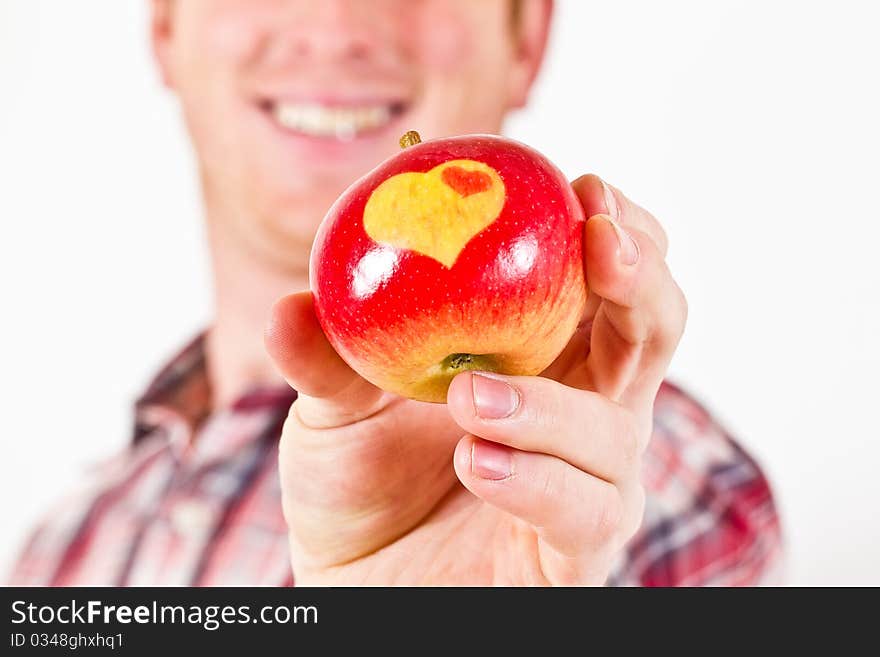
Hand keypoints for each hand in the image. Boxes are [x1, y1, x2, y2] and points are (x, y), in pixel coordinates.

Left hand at [265, 175, 685, 584]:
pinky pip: (587, 509)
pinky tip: (477, 462)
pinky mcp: (578, 549)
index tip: (581, 185)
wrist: (356, 584)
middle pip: (653, 329)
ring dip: (553, 404)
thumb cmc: (359, 485)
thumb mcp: (331, 410)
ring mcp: (590, 480)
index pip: (606, 277)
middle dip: (642, 277)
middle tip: (600, 240)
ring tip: (471, 397)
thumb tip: (289, 304)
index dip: (614, 224)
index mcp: (543, 354)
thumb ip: (324, 358)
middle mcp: (584, 408)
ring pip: (619, 426)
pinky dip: (538, 478)